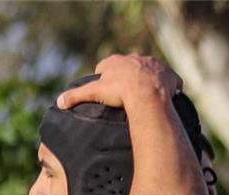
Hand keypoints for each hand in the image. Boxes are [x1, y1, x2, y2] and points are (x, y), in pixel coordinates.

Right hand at [56, 53, 180, 109]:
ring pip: (149, 72)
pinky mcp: (169, 74)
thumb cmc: (120, 92)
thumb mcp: (94, 93)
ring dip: (147, 81)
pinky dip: (168, 87)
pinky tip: (165, 97)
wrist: (147, 94)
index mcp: (115, 62)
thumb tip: (59, 102)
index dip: (105, 79)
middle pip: (128, 68)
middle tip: (125, 96)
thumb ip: (76, 96)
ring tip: (146, 97)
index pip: (106, 68)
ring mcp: (153, 65)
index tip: (107, 91)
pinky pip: (169, 80)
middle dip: (126, 78)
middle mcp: (135, 59)